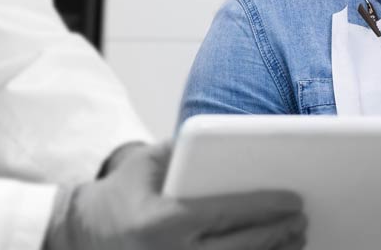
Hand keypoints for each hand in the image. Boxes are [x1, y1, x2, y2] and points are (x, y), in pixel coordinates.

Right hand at [44, 142, 306, 249]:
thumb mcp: (145, 163)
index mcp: (162, 222)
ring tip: (295, 240)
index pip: (226, 213)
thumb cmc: (118, 196)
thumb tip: (235, 141)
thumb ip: (185, 150)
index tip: (293, 200)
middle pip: (242, 248)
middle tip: (301, 218)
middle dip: (279, 234)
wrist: (78, 238)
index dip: (265, 207)